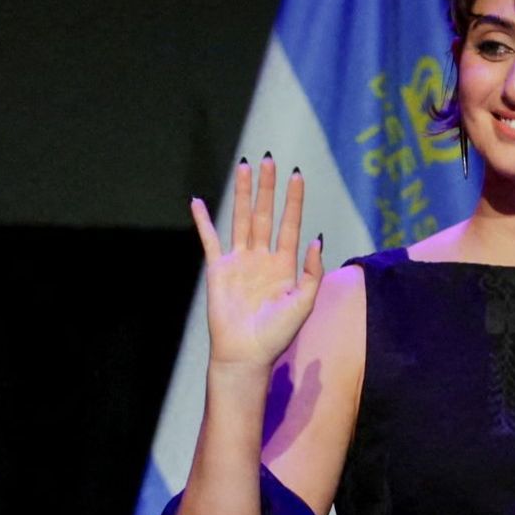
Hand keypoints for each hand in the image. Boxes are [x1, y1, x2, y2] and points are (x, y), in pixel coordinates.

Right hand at [190, 156, 325, 374]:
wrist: (246, 354)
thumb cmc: (277, 335)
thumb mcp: (303, 303)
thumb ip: (312, 273)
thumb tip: (316, 240)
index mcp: (284, 265)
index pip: (290, 224)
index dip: (294, 200)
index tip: (297, 175)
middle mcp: (262, 258)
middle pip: (266, 214)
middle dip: (267, 187)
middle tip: (269, 160)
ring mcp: (239, 261)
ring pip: (241, 219)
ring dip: (243, 194)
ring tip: (243, 167)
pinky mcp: (218, 269)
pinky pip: (210, 239)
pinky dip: (203, 221)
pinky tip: (198, 202)